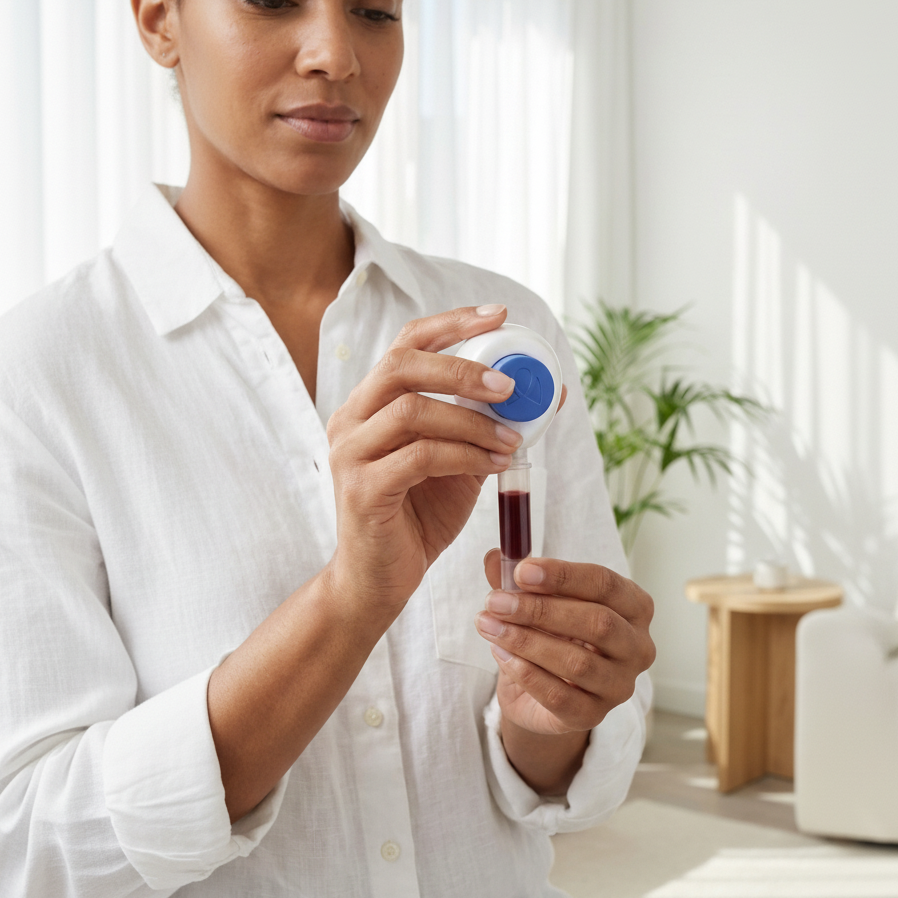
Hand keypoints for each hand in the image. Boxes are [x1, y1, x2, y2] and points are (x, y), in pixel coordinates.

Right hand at [325, 305, 522, 617]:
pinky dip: (465, 454)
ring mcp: (351, 453)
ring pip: (413, 409)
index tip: (501, 316)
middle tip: (511, 384)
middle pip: (401, 364)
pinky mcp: (362, 489)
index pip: (406, 343)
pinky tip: (496, 462)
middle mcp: (351, 419)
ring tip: (513, 437)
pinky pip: (420, 456)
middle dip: (463, 367)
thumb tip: (547, 394)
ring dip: (473, 420)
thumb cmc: (418, 517)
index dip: (452, 323)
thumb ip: (488, 425)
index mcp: (371, 403)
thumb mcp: (460, 462)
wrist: (378, 581)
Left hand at [476, 554, 655, 735]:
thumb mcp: (535, 599)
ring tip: (488, 626)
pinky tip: (500, 654)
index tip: (522, 571)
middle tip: (496, 601)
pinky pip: (559, 696)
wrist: (542, 690)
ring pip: (577, 662)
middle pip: (597, 622)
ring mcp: (619, 685)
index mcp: (634, 606)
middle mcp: (637, 646)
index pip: (604, 584)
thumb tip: (494, 556)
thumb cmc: (551, 632)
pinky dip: (526, 673)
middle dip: (540, 610)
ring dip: (526, 641)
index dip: (563, 575)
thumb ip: (518, 578)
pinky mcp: (593, 715)